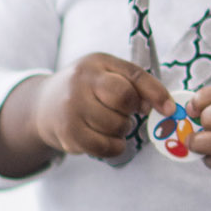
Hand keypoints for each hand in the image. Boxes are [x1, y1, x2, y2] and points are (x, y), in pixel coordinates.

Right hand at [0, 53, 172, 175]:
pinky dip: (114, 147)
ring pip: (115, 126)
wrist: (42, 105)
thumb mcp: (107, 72)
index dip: (155, 94)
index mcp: (96, 63)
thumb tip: (164, 107)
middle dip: (131, 111)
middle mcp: (80, 82)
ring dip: (122, 130)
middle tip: (124, 112)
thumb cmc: (86, 88)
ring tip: (111, 124)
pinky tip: (110, 140)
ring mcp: (71, 108)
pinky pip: (103, 147)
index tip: (169, 109)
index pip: (133, 76)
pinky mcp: (67, 133)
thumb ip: (136, 83)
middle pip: (124, 101)